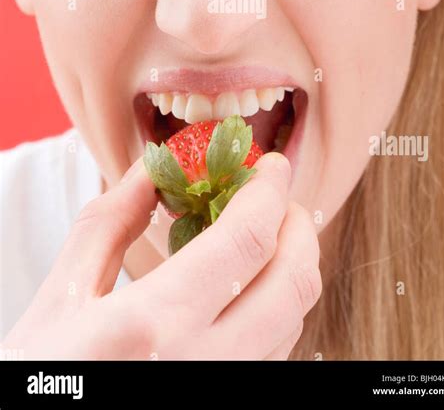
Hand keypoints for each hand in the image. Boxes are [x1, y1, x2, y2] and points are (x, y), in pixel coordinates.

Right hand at [2, 152, 320, 359]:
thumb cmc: (39, 378)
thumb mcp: (61, 298)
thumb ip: (111, 223)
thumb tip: (154, 167)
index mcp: (155, 324)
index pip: (246, 241)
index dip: (269, 191)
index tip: (270, 164)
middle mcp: (205, 364)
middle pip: (294, 282)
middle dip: (297, 225)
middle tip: (274, 198)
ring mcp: (224, 388)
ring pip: (294, 319)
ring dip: (291, 264)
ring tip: (263, 237)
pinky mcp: (228, 407)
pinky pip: (277, 352)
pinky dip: (277, 307)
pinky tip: (247, 288)